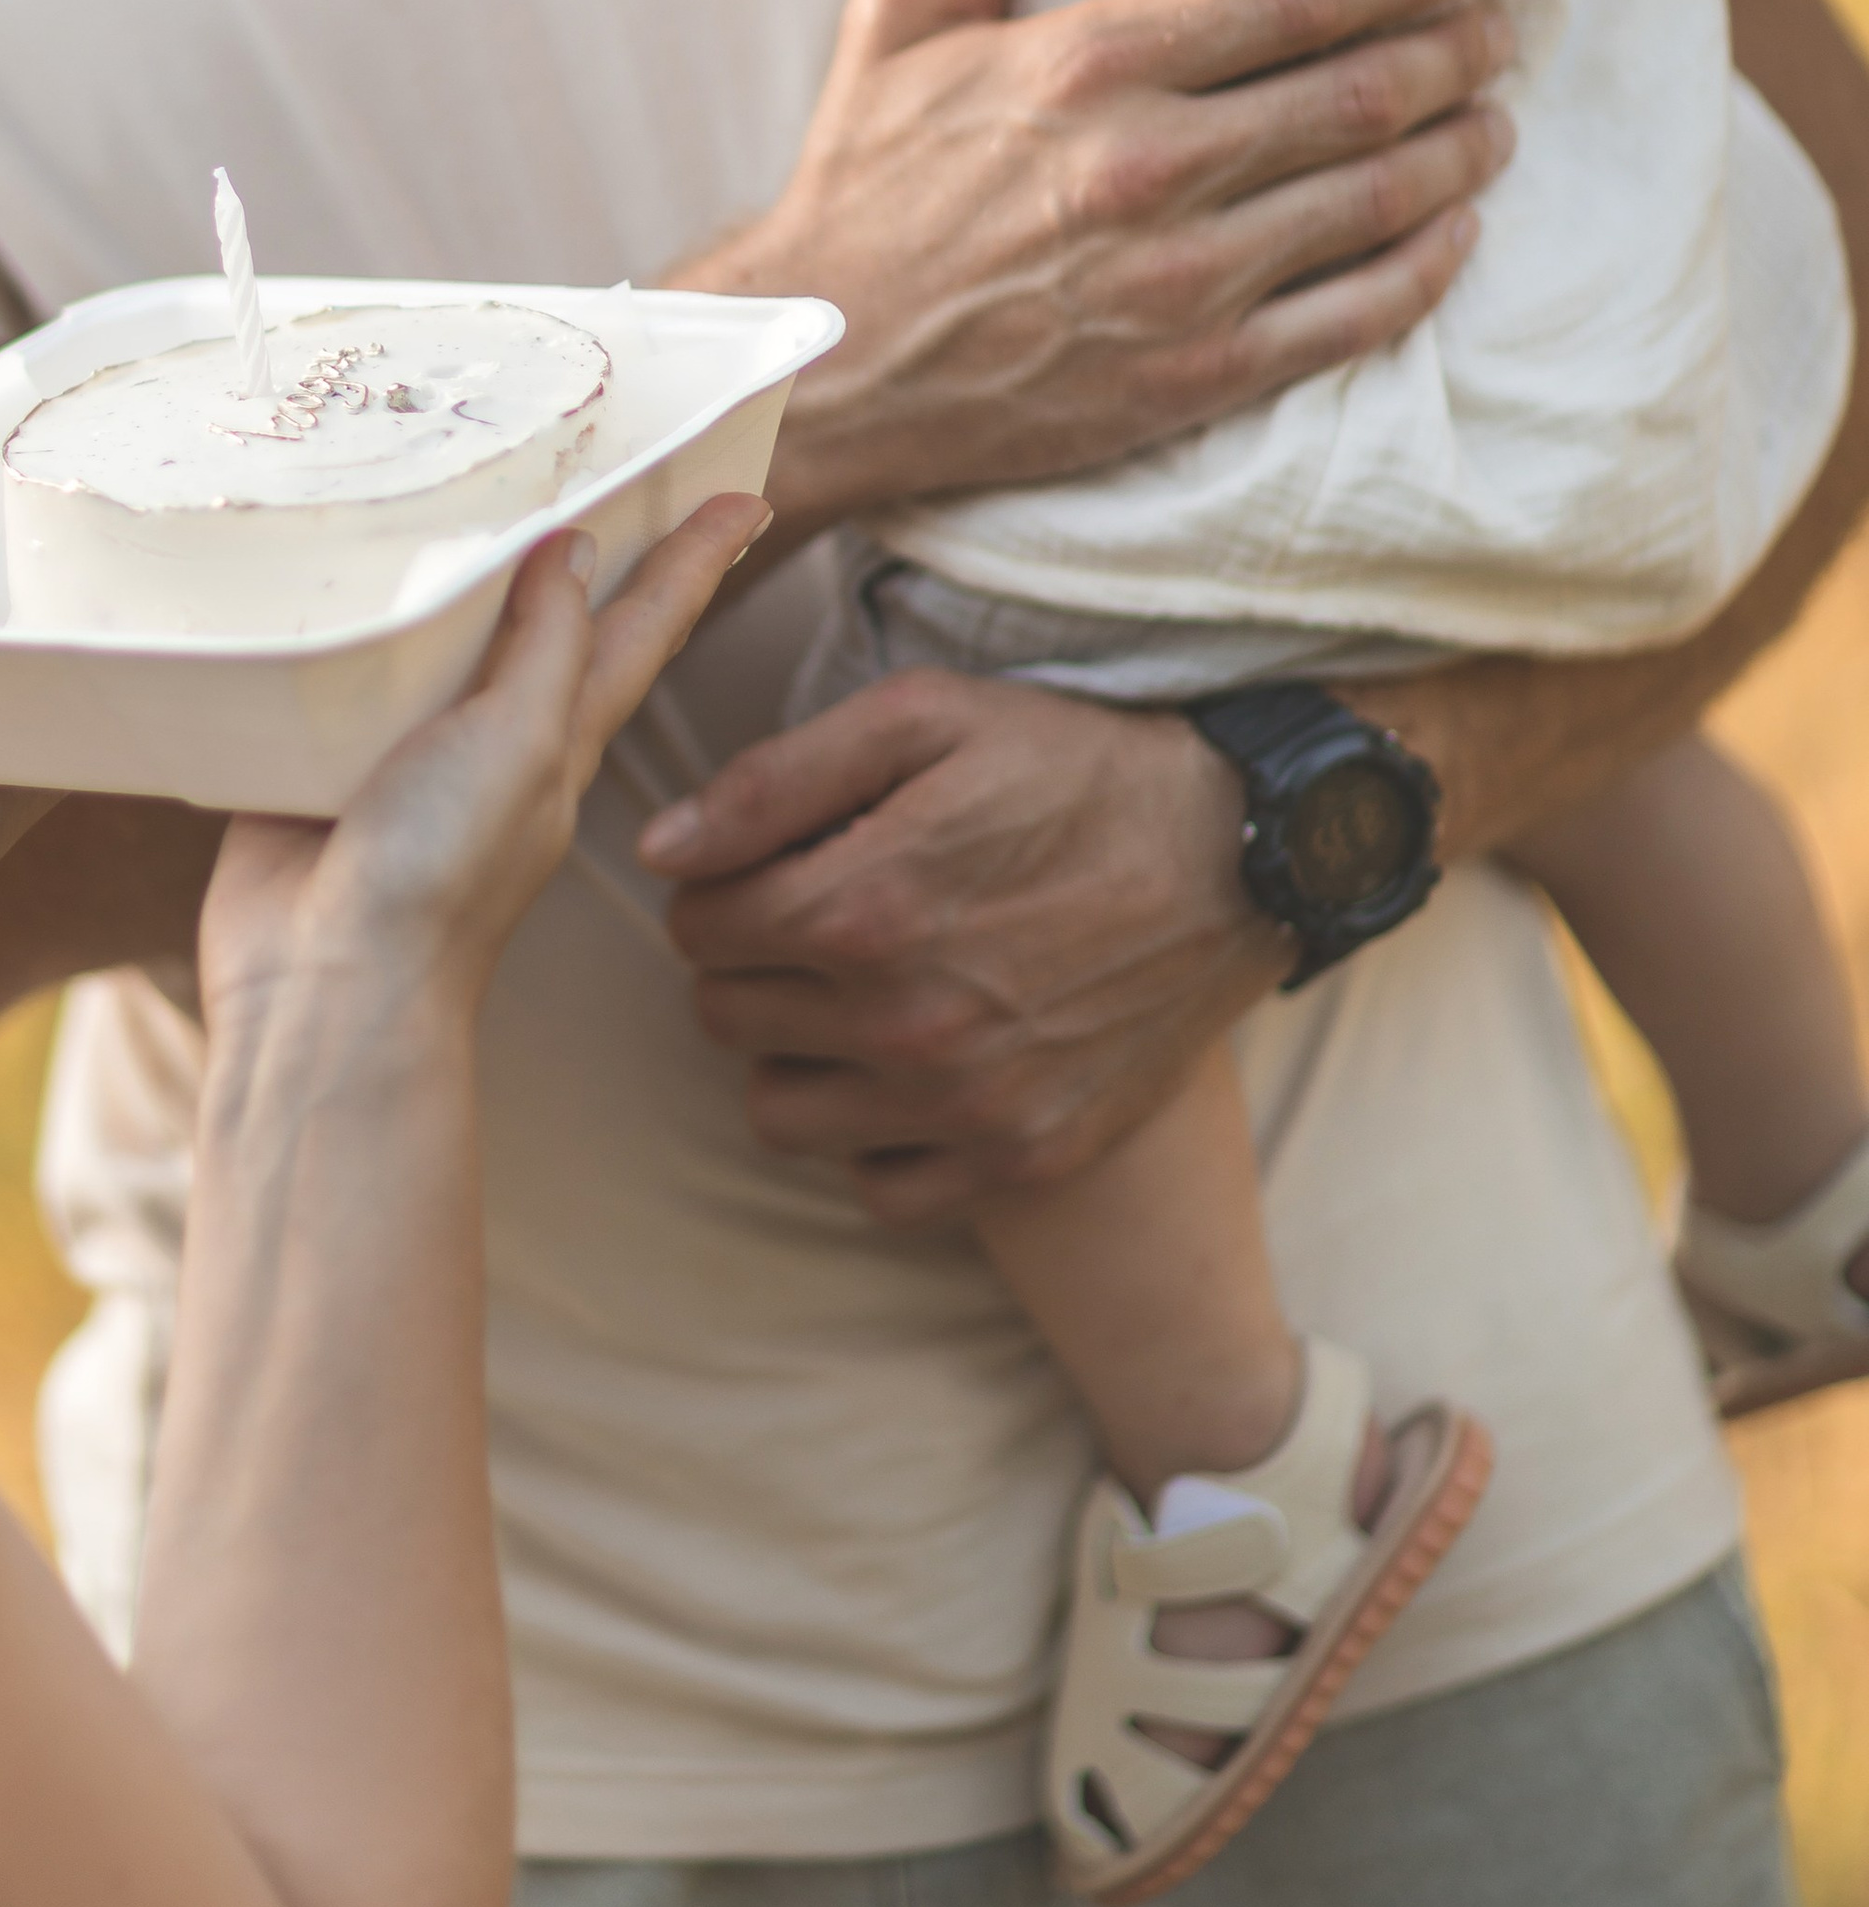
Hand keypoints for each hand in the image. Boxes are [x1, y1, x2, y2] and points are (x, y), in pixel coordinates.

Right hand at [200, 499, 770, 1033]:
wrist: (324, 981)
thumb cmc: (441, 873)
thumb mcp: (522, 743)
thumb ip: (547, 647)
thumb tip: (573, 551)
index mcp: (559, 731)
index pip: (643, 623)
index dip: (693, 560)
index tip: (747, 497)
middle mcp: (495, 733)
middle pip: (558, 621)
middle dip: (596, 552)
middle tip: (628, 475)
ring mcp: (410, 746)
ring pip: (450, 640)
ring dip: (465, 576)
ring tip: (483, 494)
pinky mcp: (328, 759)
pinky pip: (348, 673)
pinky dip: (355, 626)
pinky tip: (341, 585)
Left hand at [641, 668, 1281, 1215]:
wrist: (1244, 854)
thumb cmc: (1075, 768)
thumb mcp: (925, 718)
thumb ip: (777, 779)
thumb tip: (663, 847)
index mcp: (866, 907)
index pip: (697, 927)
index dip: (715, 885)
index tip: (764, 866)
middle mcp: (906, 1022)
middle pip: (724, 1016)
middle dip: (745, 961)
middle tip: (808, 921)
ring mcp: (967, 1105)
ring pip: (778, 1114)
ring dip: (791, 1055)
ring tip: (847, 996)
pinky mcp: (1023, 1158)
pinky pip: (878, 1188)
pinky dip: (873, 1138)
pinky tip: (908, 1070)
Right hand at [680, 0, 1515, 534]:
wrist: (820, 365)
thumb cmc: (863, 180)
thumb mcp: (904, 14)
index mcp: (1091, 65)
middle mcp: (1150, 169)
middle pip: (1366, 93)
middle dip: (1458, 51)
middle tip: (1494, 29)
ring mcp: (1182, 283)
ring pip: (1380, 201)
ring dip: (1461, 152)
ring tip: (1491, 120)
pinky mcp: (1195, 378)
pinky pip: (1357, 319)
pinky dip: (1428, 269)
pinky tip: (1454, 234)